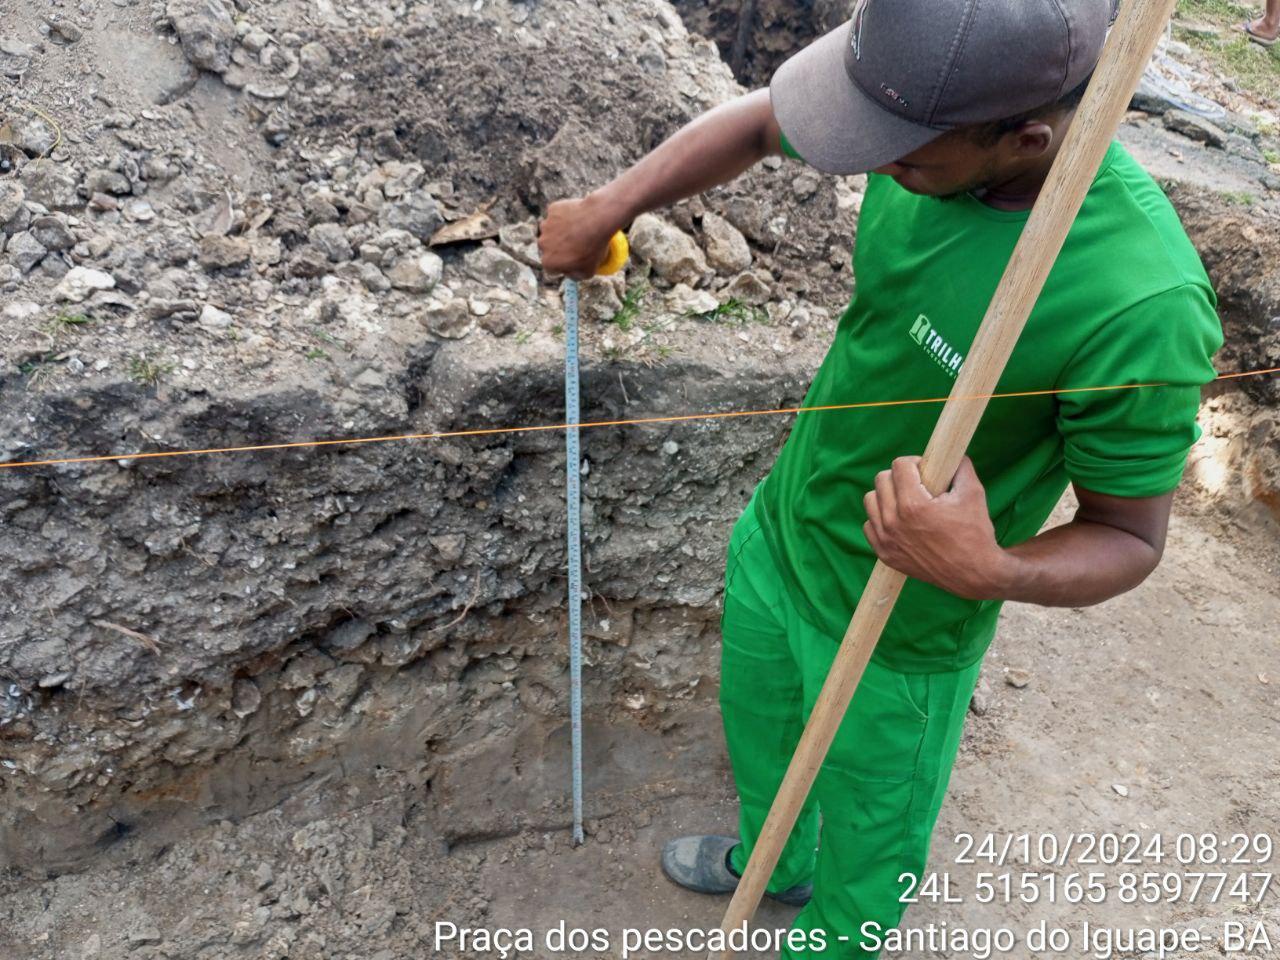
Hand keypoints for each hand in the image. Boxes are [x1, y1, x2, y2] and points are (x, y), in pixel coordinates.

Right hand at [537, 195, 621, 279]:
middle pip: (549, 248)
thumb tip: (569, 273)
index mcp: (548, 262)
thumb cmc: (594, 248)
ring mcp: (546, 225)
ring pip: (551, 230)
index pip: (552, 267)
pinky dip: (565, 216)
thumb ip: (575, 276)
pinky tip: (577, 218)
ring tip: (578, 230)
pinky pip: (557, 214)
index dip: (562, 265)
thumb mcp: (588, 272)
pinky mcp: (552, 210)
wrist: (598, 220)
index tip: (573, 260)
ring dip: (560, 231)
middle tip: (577, 243)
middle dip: (559, 247)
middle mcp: (542, 243)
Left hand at [863, 456, 1014, 599]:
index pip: (899, 466)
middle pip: (881, 480)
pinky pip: (869, 525)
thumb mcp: (973, 492)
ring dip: (887, 496)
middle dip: (899, 476)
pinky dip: (881, 519)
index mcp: (913, 505)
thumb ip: (960, 466)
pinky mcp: (885, 555)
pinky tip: (900, 521)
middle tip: (917, 484)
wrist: (974, 574)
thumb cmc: (976, 533)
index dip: (915, 462)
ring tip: (906, 500)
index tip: (926, 470)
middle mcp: (894, 522)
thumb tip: (952, 452)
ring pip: (871, 501)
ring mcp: (887, 540)